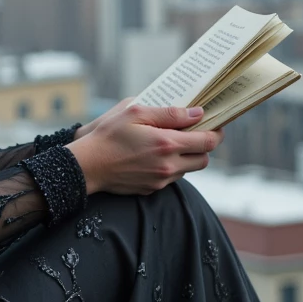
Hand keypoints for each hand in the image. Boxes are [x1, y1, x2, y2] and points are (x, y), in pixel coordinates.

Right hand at [67, 98, 222, 196]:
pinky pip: (172, 178)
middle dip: (203, 145)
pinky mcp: (151, 188)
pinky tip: (155, 155)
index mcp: (167, 143)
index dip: (216, 132)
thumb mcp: (135, 112)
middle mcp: (168, 165)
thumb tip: (197, 114)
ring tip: (171, 142)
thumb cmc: (108, 134)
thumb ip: (169, 113)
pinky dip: (172, 166)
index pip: (208, 142)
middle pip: (204, 159)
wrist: (87, 165)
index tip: (214, 123)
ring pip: (189, 169)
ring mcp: (160, 180)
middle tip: (194, 132)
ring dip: (187, 156)